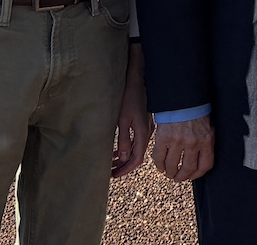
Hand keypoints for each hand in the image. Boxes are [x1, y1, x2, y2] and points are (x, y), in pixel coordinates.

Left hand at [112, 45, 152, 177]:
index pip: (136, 159)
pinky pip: (136, 142)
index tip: (114, 175)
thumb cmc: (128, 97)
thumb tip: (123, 159)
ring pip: (136, 150)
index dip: (125, 169)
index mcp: (142, 133)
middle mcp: (146, 133)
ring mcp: (146, 128)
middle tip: (110, 173)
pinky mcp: (142, 124)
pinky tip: (117, 151)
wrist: (137, 80)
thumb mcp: (123, 119)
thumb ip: (124, 139)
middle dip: (124, 166)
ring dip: (124, 158)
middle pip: (137, 156)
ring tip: (111, 164)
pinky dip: (127, 149)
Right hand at [151, 115, 214, 182]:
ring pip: (172, 166)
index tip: (192, 176)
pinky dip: (159, 165)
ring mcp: (177, 141)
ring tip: (169, 173)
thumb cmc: (195, 111)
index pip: (205, 166)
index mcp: (206, 140)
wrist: (182, 97)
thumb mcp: (207, 126)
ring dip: (170, 173)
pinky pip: (159, 157)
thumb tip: (201, 158)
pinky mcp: (163, 138)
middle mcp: (193, 143)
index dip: (197, 175)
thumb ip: (205, 142)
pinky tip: (160, 166)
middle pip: (188, 169)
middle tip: (178, 178)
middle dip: (182, 177)